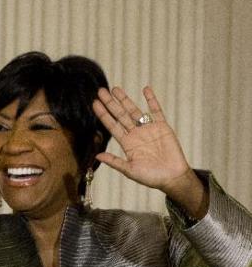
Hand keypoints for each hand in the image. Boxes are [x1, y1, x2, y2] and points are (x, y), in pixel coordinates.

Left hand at [92, 86, 206, 215]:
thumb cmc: (151, 177)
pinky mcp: (162, 126)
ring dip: (125, 100)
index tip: (94, 103)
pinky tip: (145, 89)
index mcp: (127, 143)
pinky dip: (151, 100)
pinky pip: (156, 111)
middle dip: (110, 103)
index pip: (112, 125)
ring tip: (115, 89)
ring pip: (134, 110)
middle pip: (120, 115)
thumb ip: (115, 162)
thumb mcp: (130, 170)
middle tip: (100, 91)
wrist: (172, 177)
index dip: (103, 115)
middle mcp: (135, 134)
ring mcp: (148, 129)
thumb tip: (97, 156)